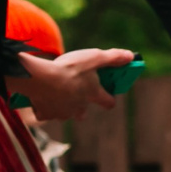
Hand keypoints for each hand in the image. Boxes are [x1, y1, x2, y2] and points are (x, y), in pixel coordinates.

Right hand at [6, 47, 135, 122]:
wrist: (40, 79)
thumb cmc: (69, 68)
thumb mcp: (94, 58)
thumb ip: (112, 58)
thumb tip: (131, 57)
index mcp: (93, 94)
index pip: (109, 102)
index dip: (109, 99)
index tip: (108, 95)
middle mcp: (79, 108)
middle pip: (83, 112)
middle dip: (81, 105)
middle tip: (74, 93)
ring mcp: (62, 113)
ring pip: (64, 112)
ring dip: (61, 105)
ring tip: (54, 92)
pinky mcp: (46, 114)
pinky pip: (45, 113)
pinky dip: (43, 106)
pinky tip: (39, 96)